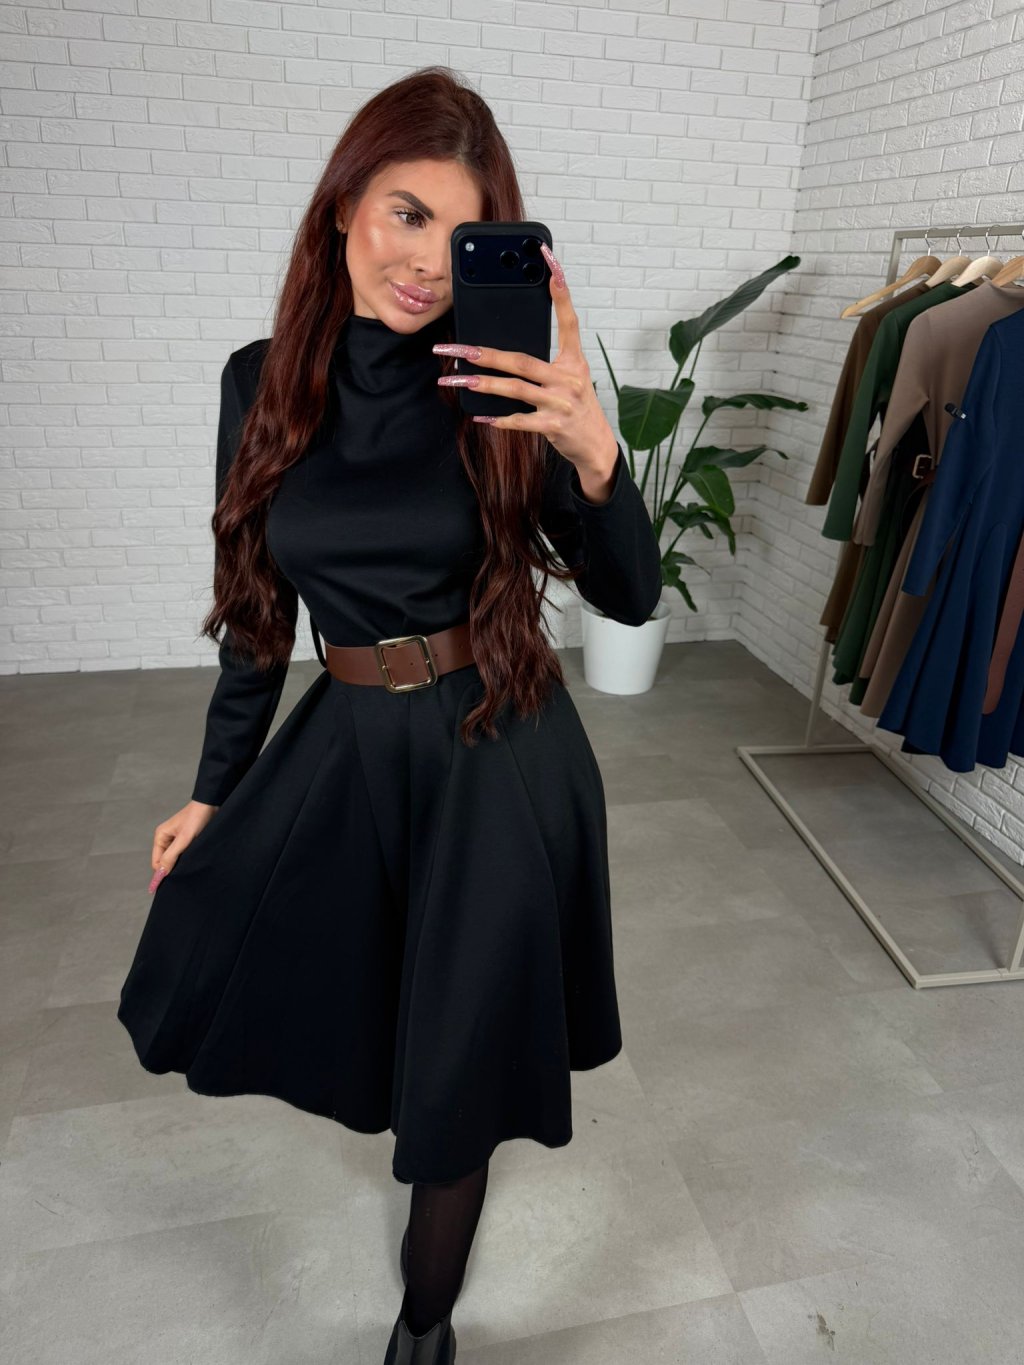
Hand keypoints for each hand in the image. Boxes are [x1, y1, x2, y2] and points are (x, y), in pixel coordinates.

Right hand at [148, 799, 218, 892]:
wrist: (212, 804)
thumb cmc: (197, 818)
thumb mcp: (184, 839)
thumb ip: (171, 856)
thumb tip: (161, 873)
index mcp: (161, 836)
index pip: (156, 862)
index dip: (161, 873)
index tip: (170, 885)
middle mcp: (166, 838)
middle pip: (164, 861)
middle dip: (171, 869)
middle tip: (183, 878)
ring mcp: (177, 839)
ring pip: (174, 858)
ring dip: (180, 864)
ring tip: (190, 868)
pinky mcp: (187, 840)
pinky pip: (183, 854)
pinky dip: (186, 859)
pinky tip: (193, 862)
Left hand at [432, 243, 618, 490]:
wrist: (596, 445)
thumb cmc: (577, 407)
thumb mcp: (571, 378)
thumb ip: (546, 363)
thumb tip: (505, 354)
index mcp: (574, 361)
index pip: (568, 321)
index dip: (561, 292)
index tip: (551, 263)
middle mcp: (569, 378)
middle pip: (522, 360)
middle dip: (486, 353)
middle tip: (457, 348)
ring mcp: (561, 402)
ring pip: (516, 388)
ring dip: (484, 384)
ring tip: (457, 379)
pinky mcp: (554, 425)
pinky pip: (520, 420)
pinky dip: (499, 419)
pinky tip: (479, 416)